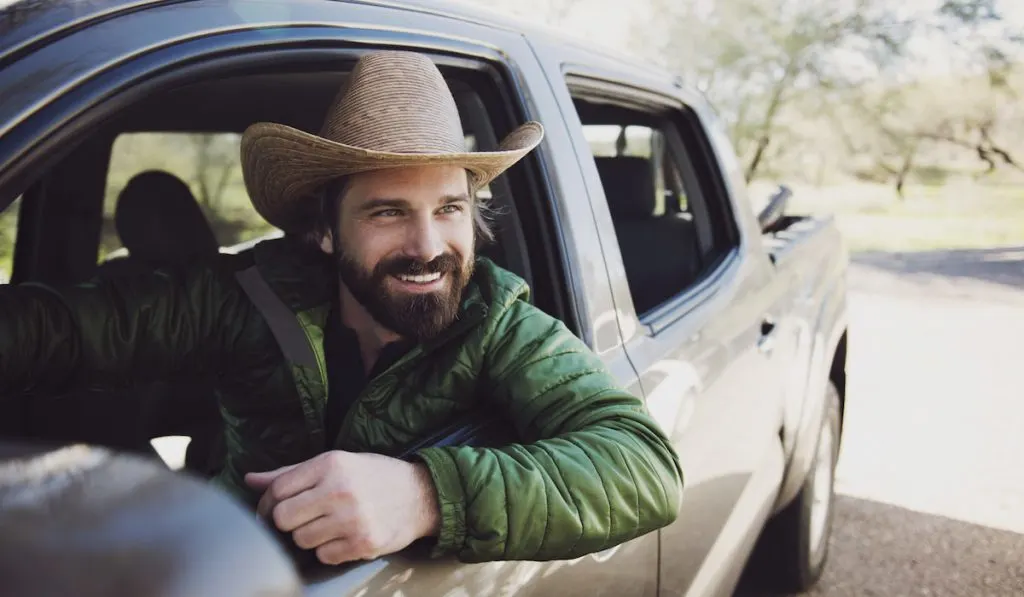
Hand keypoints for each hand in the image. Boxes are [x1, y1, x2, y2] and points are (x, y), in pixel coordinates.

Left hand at [244, 451, 440, 564]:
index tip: (273, 510)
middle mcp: (340, 490)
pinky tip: (344, 536)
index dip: (268, 504)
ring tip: (329, 525)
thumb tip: (250, 480)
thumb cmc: (373, 476)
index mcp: (331, 464)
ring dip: (309, 537)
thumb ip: (291, 473)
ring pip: (302, 540)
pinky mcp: (363, 543)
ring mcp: (353, 519)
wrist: (421, 495)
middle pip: (283, 518)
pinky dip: (329, 550)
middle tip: (302, 519)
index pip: (278, 490)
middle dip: (288, 522)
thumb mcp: (336, 463)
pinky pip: (324, 556)